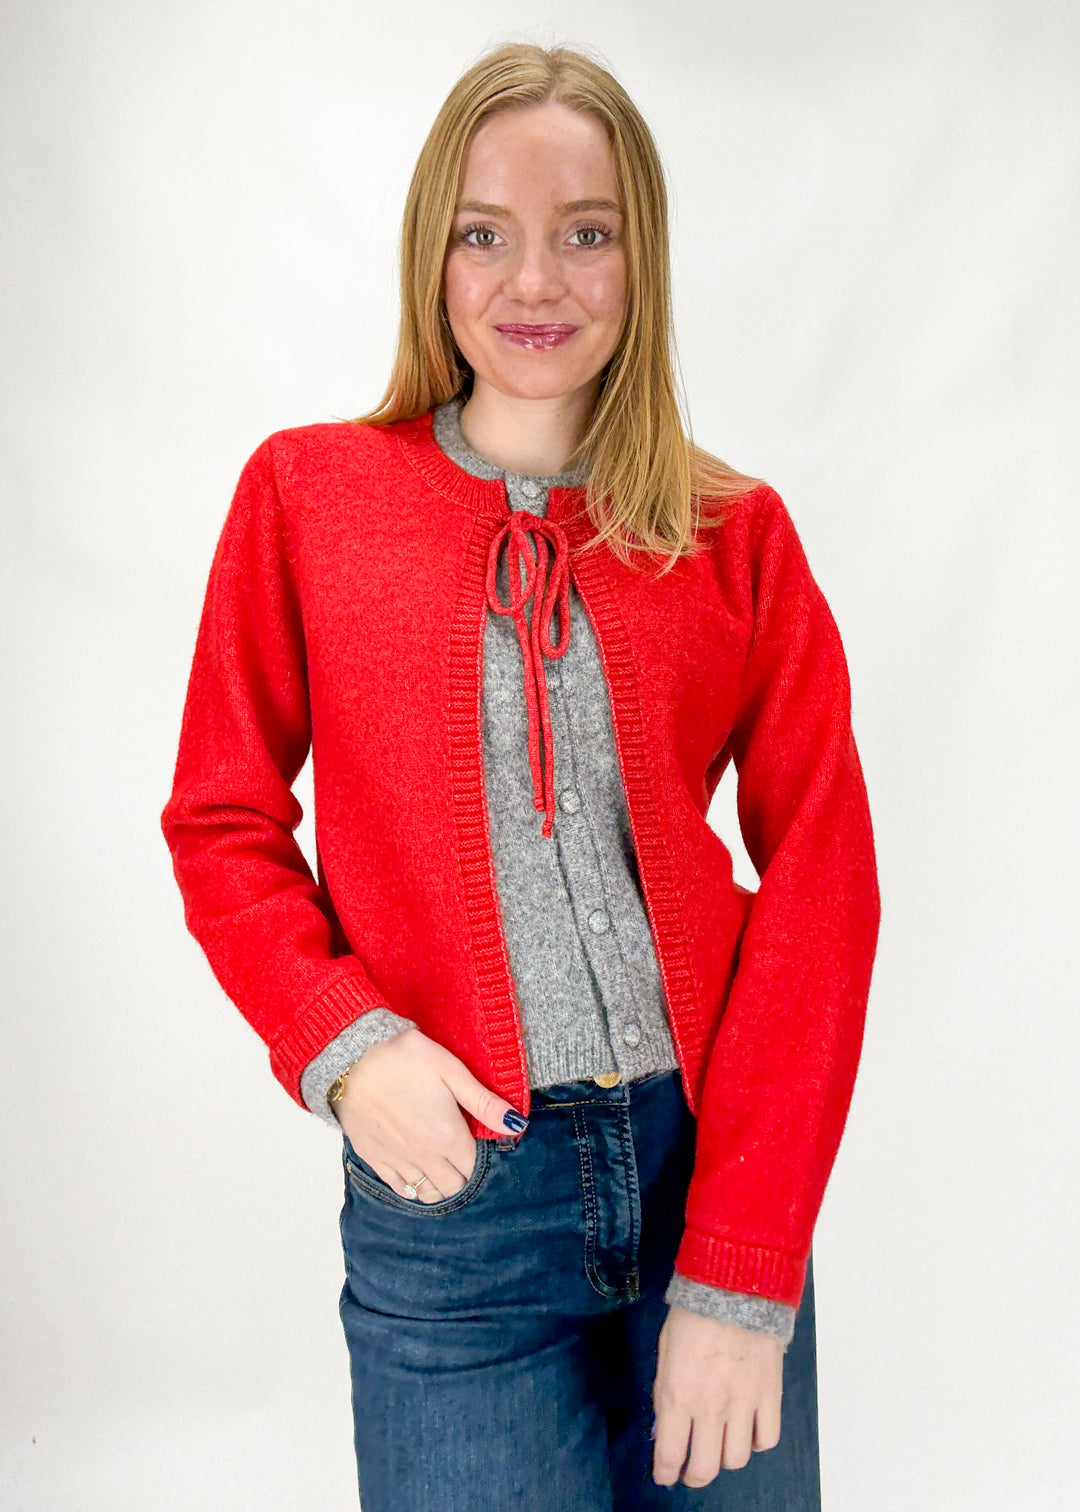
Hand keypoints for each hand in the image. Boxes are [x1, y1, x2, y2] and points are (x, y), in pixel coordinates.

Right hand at [331, 1028, 526, 1202]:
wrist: (352, 1058)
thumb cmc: (405, 1059)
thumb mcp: (451, 1071)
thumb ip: (484, 1102)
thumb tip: (517, 1124)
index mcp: (448, 1138)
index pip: (474, 1169)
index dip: (480, 1158)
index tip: (476, 1140)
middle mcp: (424, 1158)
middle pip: (453, 1187)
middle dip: (462, 1175)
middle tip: (461, 1151)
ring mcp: (397, 1161)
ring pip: (427, 1194)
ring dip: (439, 1184)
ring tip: (441, 1163)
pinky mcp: (374, 1158)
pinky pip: (399, 1188)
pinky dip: (412, 1185)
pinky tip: (415, 1167)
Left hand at [651, 1303, 782, 1487]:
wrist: (735, 1284)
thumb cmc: (693, 1313)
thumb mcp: (665, 1351)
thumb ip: (663, 1393)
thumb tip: (662, 1429)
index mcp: (678, 1394)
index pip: (669, 1454)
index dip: (665, 1473)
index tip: (665, 1476)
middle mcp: (710, 1406)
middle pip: (704, 1468)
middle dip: (693, 1476)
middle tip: (691, 1471)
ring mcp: (743, 1403)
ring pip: (737, 1459)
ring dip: (724, 1458)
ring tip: (719, 1445)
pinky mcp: (769, 1395)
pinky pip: (766, 1438)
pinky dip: (756, 1441)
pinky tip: (747, 1429)